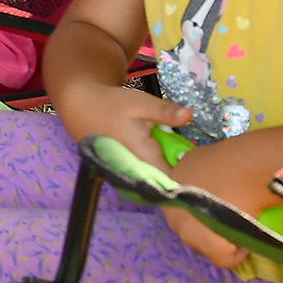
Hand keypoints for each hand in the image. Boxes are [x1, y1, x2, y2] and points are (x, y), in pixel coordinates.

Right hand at [49, 75, 190, 170]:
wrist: (79, 106)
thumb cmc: (110, 104)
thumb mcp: (140, 102)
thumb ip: (165, 112)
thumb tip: (190, 115)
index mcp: (143, 157)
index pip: (174, 178)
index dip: (190, 174)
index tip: (202, 165)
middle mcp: (135, 171)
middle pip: (166, 180)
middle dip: (181, 171)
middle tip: (192, 156)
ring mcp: (128, 172)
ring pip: (156, 178)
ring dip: (168, 168)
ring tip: (175, 154)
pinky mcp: (123, 169)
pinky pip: (146, 173)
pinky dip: (155, 166)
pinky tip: (158, 153)